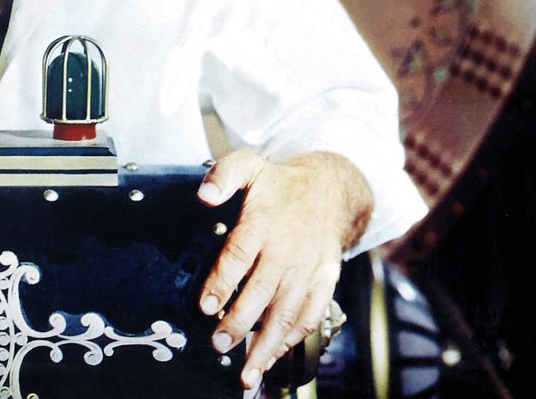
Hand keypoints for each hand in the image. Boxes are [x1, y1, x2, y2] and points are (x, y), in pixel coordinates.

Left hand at [197, 149, 372, 390]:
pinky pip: (310, 314)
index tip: (206, 306)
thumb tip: (204, 195)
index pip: (240, 255)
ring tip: (247, 370)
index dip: (222, 282)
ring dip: (266, 343)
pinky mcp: (323, 282)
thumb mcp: (248, 165)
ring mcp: (308, 269)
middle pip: (261, 291)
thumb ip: (223, 175)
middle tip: (218, 344)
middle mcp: (287, 250)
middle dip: (239, 322)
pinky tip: (275, 353)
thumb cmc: (279, 183)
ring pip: (286, 311)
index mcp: (264, 222)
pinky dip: (294, 337)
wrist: (331, 191)